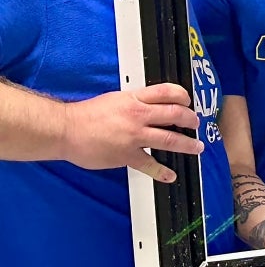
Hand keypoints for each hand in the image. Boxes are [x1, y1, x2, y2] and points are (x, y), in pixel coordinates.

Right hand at [60, 84, 202, 181]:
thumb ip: (136, 101)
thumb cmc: (87, 114)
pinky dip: (162, 171)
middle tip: (196, 124)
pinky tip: (170, 175)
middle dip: (190, 120)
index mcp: (135, 98)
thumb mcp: (116, 98)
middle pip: (175, 114)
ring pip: (169, 139)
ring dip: (187, 144)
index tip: (188, 102)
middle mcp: (138, 115)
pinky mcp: (126, 155)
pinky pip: (150, 164)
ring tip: (197, 147)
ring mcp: (134, 136)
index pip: (167, 92)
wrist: (65, 130)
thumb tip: (152, 105)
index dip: (183, 96)